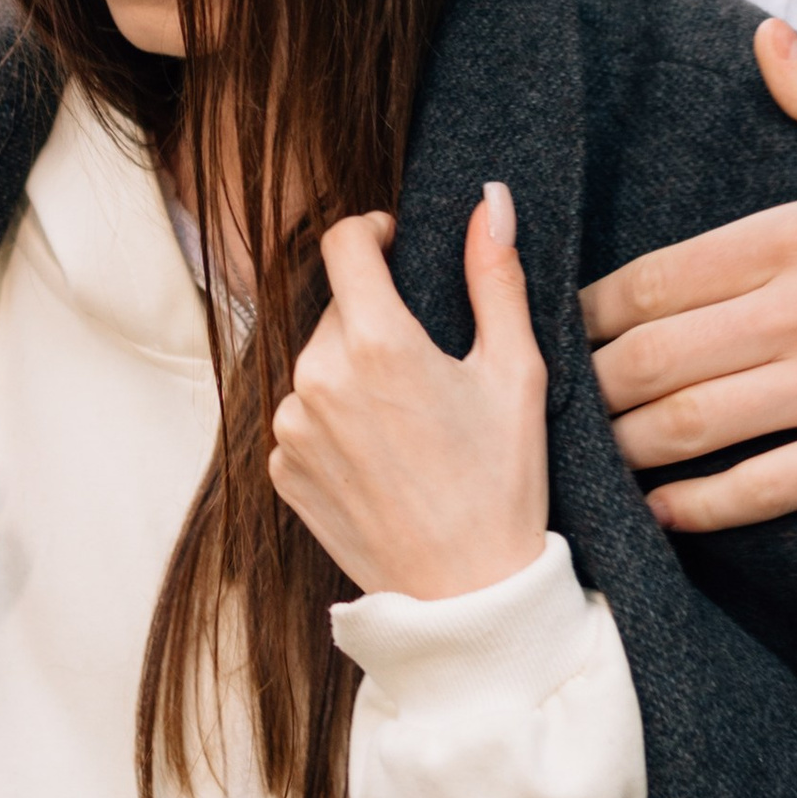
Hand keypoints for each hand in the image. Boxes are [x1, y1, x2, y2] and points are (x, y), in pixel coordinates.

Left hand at [268, 188, 548, 600]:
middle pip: (337, 307)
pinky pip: (302, 416)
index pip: (344, 244)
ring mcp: (291, 429)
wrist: (466, 596)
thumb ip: (496, 277)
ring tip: (408, 417)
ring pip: (317, 362)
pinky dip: (334, 419)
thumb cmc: (503, 483)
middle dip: (376, 314)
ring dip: (353, 368)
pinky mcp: (280, 470)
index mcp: (376, 344)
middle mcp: (316, 379)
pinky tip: (382, 453)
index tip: (395, 242)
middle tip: (428, 358)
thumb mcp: (516, 372)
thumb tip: (490, 201)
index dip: (371, 231)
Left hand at [582, 20, 796, 534]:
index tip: (562, 326)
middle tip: (560, 397)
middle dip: (591, 383)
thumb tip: (764, 34)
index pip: (656, 278)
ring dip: (625, 445)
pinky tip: (661, 512)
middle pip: (653, 356)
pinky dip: (697, 508)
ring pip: (690, 425)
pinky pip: (760, 489)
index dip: (590, 310)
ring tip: (592, 455)